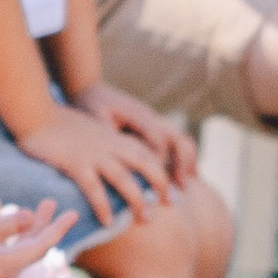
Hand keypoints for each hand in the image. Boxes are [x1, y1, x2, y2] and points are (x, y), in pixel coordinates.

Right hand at [0, 197, 79, 277]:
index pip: (38, 249)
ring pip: (20, 246)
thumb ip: (2, 226)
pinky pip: (7, 247)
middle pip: (33, 249)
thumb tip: (32, 217)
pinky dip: (16, 231)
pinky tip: (16, 217)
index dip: (57, 231)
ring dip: (33, 226)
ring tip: (44, 205)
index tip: (74, 214)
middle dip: (49, 227)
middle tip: (67, 209)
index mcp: (0, 266)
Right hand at [14, 91, 172, 226]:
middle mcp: (107, 144)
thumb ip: (98, 143)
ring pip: (123, 177)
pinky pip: (93, 187)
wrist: (34, 110)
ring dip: (137, 198)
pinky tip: (108, 222)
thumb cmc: (55, 123)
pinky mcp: (75, 162)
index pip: (143, 150)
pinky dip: (103, 205)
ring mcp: (92, 153)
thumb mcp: (86, 130)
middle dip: (160, 182)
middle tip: (170, 203)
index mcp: (110, 136)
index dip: (159, 166)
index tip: (169, 185)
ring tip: (145, 219)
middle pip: (143, 161)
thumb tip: (107, 160)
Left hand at [78, 77, 194, 188]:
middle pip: (177, 137)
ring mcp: (154, 121)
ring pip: (180, 139)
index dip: (159, 161)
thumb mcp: (95, 116)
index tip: (156, 182)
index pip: (157, 139)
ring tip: (185, 186)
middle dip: (181, 162)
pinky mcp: (153, 128)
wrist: (92, 90)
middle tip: (180, 187)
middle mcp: (151, 116)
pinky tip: (182, 179)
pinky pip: (175, 143)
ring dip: (186, 162)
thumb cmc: (92, 104)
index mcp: (138, 113)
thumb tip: (113, 155)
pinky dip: (182, 159)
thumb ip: (106, 132)